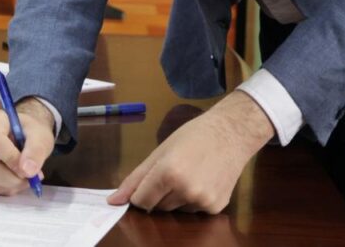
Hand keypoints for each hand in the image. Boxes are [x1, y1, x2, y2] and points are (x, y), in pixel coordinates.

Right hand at [0, 96, 55, 194]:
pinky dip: (4, 189)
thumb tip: (28, 170)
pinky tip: (16, 180)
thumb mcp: (40, 135)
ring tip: (27, 178)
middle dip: (13, 178)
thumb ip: (36, 150)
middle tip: (33, 179)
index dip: (10, 159)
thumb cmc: (29, 132)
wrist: (22, 135)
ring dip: (11, 185)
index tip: (28, 170)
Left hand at [108, 91, 273, 213]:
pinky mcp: (216, 207)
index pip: (141, 201)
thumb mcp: (160, 151)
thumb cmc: (194, 136)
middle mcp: (186, 190)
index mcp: (168, 173)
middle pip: (158, 207)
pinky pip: (194, 211)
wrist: (232, 133)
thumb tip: (113, 200)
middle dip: (160, 193)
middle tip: (175, 171)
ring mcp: (202, 201)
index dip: (141, 193)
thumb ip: (135, 178)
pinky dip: (194, 200)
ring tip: (191, 173)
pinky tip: (204, 180)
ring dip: (177, 198)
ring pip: (176, 210)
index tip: (150, 181)